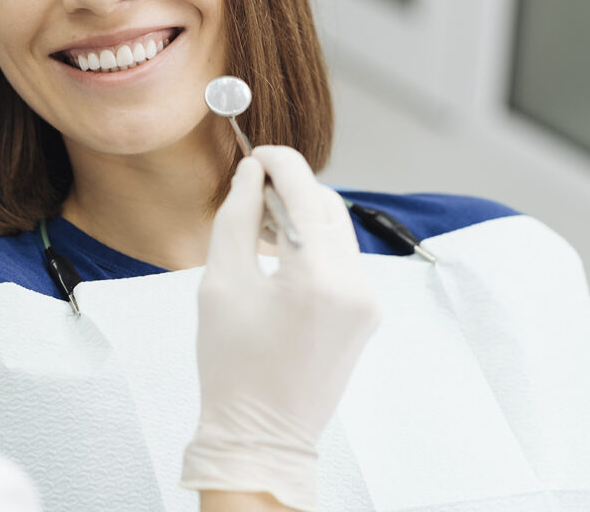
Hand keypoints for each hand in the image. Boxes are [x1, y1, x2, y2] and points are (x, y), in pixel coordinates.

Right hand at [183, 147, 380, 511]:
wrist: (262, 435)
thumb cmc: (231, 364)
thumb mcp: (221, 282)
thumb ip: (237, 217)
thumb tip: (252, 174)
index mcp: (318, 277)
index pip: (304, 190)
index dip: (278, 161)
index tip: (255, 154)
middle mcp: (356, 285)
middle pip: (327, 205)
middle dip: (291, 188)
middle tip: (250, 193)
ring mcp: (368, 302)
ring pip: (337, 230)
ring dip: (303, 216)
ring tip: (261, 229)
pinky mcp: (367, 315)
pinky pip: (343, 260)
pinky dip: (314, 246)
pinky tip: (282, 258)